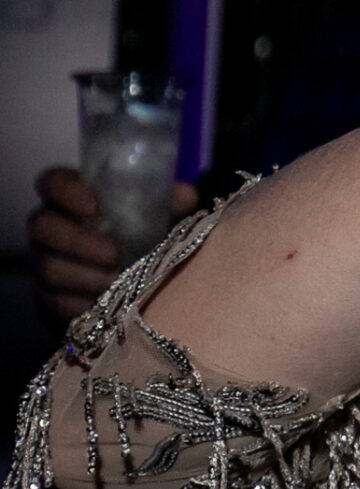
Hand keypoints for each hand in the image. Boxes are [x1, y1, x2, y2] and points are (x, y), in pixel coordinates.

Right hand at [27, 168, 200, 323]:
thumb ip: (166, 202)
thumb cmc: (138, 235)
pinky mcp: (48, 295)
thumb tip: (186, 195)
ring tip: (119, 281)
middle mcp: (49, 227)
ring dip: (85, 276)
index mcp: (71, 197)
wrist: (127, 282)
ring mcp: (43, 261)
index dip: (67, 192)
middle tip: (115, 254)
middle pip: (43, 226)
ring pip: (48, 267)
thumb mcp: (154, 216)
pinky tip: (109, 305)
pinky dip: (83, 303)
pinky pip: (55, 300)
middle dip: (78, 241)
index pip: (53, 182)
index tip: (94, 206)